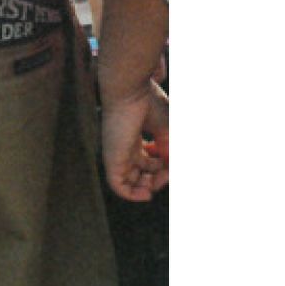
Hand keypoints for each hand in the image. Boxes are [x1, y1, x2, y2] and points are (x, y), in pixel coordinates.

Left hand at [101, 79, 168, 201]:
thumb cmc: (148, 103)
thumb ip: (170, 151)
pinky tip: (148, 193)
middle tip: (167, 171)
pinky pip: (118, 186)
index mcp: (134, 136)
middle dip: (158, 177)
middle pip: (141, 171)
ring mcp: (117, 153)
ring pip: (130, 181)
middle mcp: (124, 146)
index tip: (171, 158)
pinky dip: (133, 195)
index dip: (163, 165)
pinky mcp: (111, 159)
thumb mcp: (167, 130)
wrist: (128, 91)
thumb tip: (173, 168)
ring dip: (149, 187)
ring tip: (157, 183)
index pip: (148, 159)